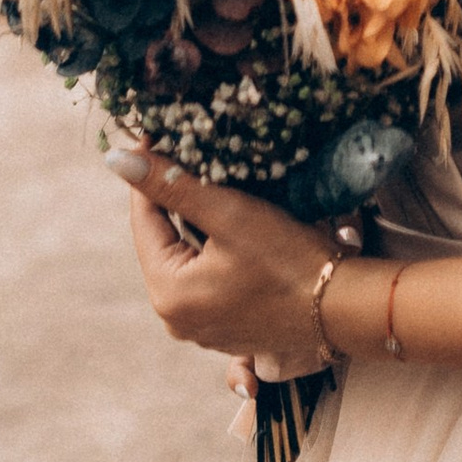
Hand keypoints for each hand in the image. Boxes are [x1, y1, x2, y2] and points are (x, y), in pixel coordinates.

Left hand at [115, 152, 330, 373]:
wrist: (344, 309)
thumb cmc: (289, 260)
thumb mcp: (230, 214)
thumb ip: (172, 185)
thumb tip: (117, 159)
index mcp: (167, 294)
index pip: (143, 219)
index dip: (149, 172)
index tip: (157, 133)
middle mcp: (174, 319)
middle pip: (162, 240)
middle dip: (172, 196)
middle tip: (186, 150)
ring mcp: (199, 328)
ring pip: (184, 256)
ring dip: (193, 220)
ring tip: (211, 179)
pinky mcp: (224, 327)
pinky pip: (204, 277)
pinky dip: (211, 248)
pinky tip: (231, 223)